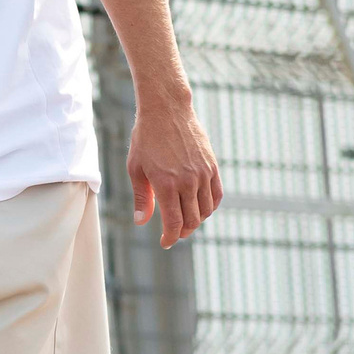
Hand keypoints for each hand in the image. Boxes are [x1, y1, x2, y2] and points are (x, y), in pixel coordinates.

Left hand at [128, 99, 221, 247]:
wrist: (167, 110)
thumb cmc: (146, 139)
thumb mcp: (136, 169)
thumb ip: (142, 198)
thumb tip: (142, 222)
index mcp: (166, 184)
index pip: (174, 222)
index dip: (170, 237)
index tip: (165, 242)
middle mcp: (188, 181)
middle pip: (192, 220)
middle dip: (182, 232)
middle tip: (173, 234)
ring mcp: (203, 174)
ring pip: (206, 210)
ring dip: (196, 221)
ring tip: (184, 221)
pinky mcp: (212, 166)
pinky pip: (217, 195)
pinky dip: (210, 207)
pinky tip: (201, 209)